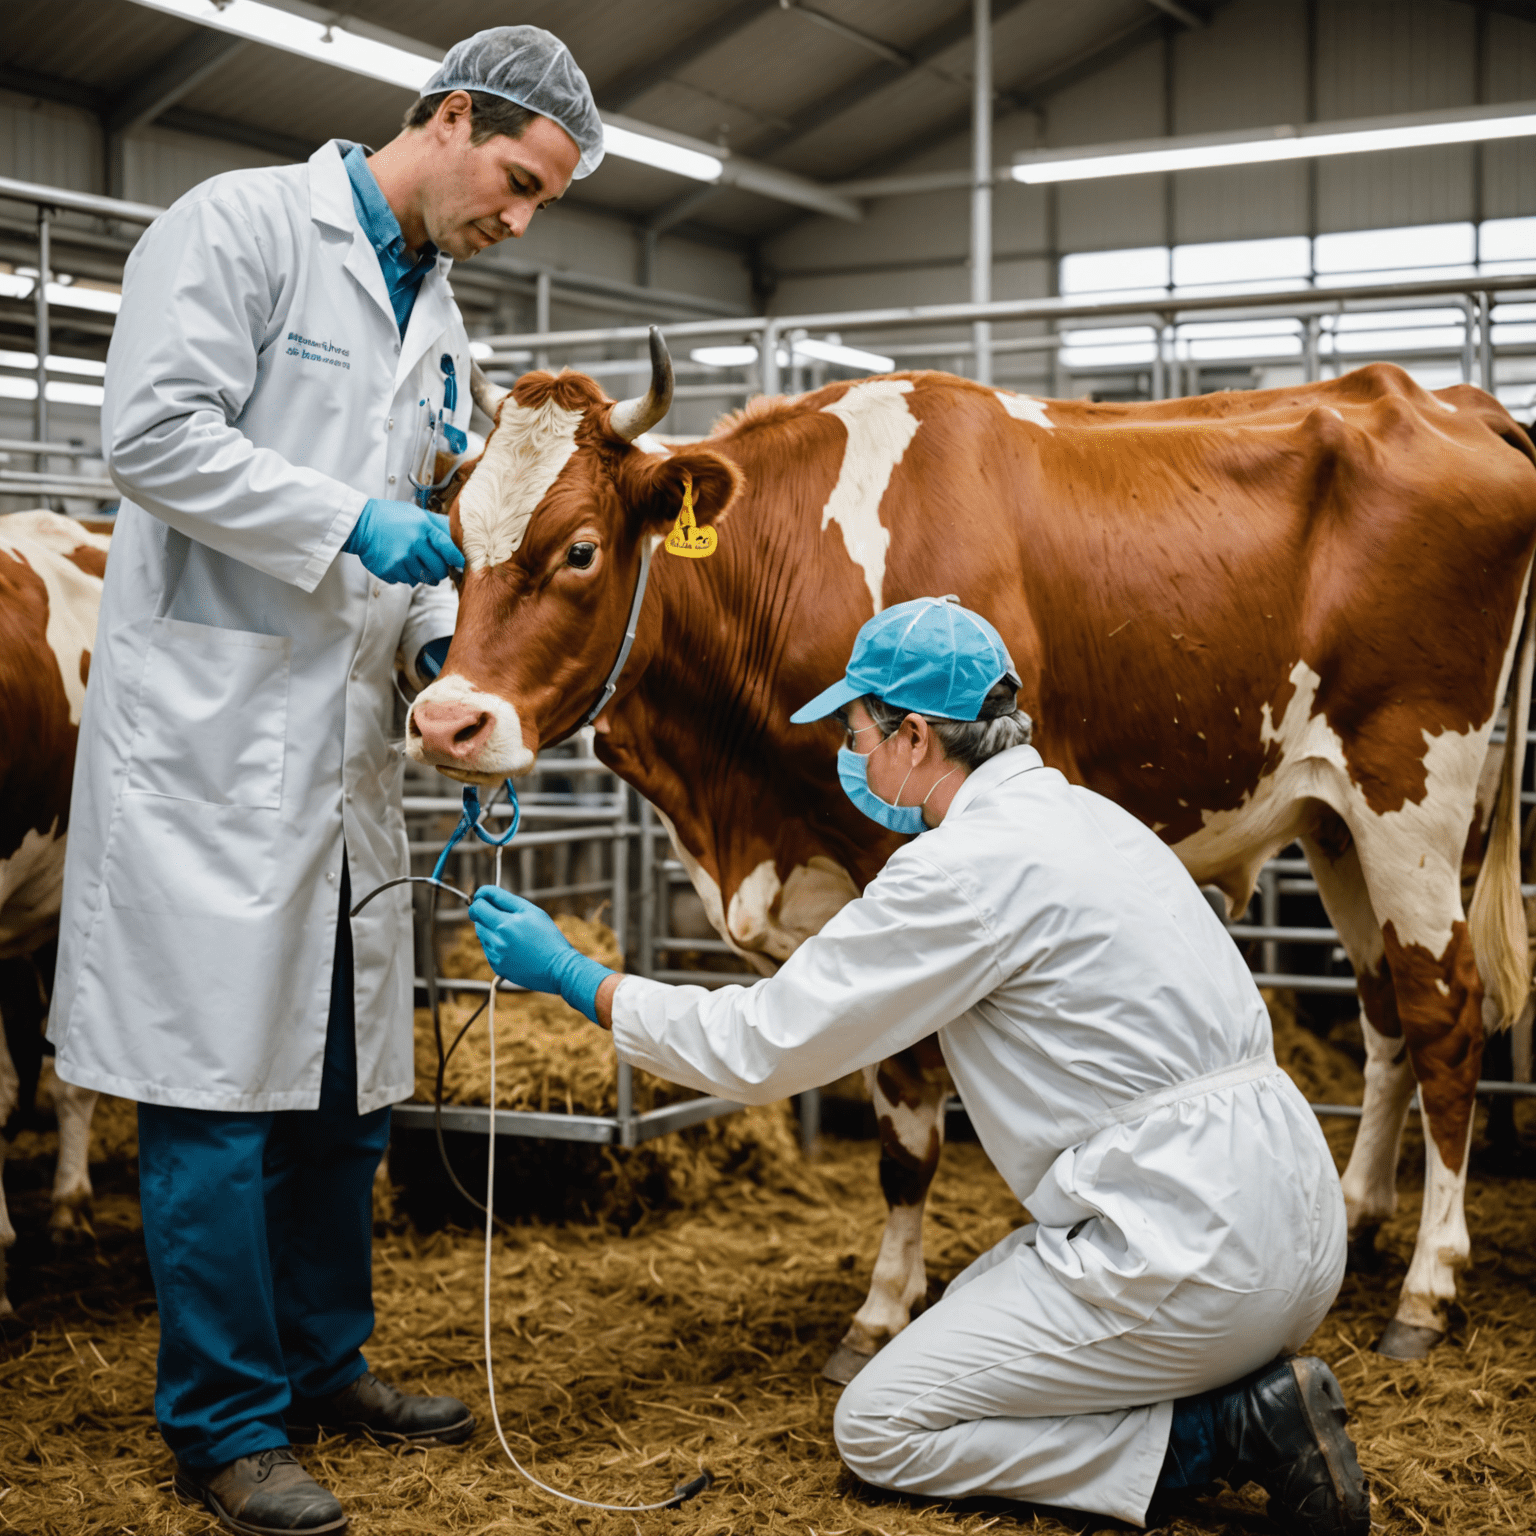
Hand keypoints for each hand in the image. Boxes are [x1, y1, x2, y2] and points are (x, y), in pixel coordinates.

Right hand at [343, 499, 463, 584]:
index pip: (448, 548)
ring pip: (424, 579)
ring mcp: (401, 559)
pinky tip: (400, 564)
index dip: (456, 559)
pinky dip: (407, 576)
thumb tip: (458, 536)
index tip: (460, 563)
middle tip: (438, 569)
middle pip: (439, 569)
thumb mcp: (416, 514)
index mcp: (423, 528)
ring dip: (424, 575)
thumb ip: (437, 525)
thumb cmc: (390, 517)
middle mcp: (413, 544)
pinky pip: (407, 581)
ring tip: (416, 564)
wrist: (361, 524)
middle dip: (441, 571)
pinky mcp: (390, 571)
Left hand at [469, 886, 613, 1023]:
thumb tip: (487, 896)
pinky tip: (513, 947)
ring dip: (490, 928)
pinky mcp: (496, 965)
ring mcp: (496, 953)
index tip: (483, 896)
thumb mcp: (533, 912)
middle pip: (477, 916)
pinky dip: (495, 944)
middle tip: (495, 912)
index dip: (481, 895)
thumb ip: (508, 901)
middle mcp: (499, 937)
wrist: (558, 968)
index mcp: (508, 921)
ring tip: (511, 933)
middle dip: (483, 911)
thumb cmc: (549, 938)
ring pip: (481, 932)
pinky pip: (487, 948)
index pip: (481, 901)